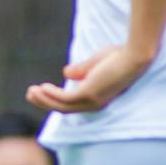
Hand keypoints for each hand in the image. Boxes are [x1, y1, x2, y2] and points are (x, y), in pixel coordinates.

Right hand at [27, 44, 155, 114]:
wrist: (135, 55)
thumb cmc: (121, 56)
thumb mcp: (97, 63)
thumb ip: (82, 70)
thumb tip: (65, 73)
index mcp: (99, 98)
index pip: (74, 104)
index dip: (57, 100)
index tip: (44, 91)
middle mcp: (95, 104)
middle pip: (64, 109)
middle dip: (46, 103)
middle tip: (31, 94)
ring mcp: (91, 101)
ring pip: (61, 106)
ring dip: (43, 100)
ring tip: (30, 91)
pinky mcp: (87, 94)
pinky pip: (62, 98)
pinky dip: (50, 94)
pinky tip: (42, 87)